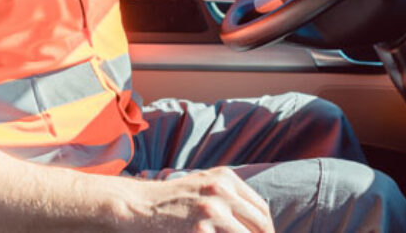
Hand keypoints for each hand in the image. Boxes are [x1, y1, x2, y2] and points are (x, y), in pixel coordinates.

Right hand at [123, 167, 273, 232]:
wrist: (139, 205)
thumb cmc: (171, 199)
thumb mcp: (203, 185)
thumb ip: (229, 195)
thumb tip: (259, 222)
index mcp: (225, 177)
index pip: (260, 208)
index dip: (267, 229)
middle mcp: (222, 190)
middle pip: (260, 225)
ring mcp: (212, 210)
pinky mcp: (200, 231)